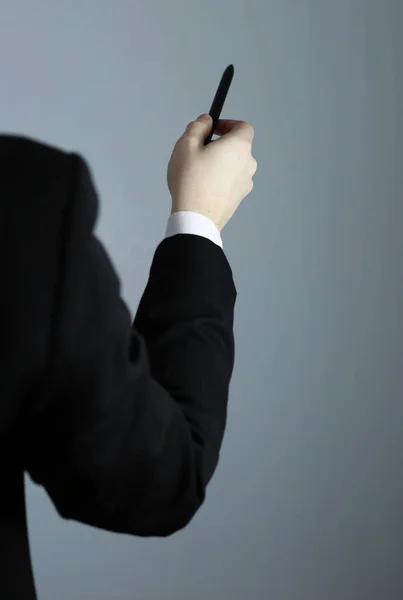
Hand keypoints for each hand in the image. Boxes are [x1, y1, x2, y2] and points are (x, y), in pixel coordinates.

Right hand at [167, 114, 256, 231]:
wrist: (196, 218)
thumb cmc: (191, 181)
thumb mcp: (186, 145)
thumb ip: (198, 127)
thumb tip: (205, 121)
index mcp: (239, 146)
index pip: (242, 126)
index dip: (227, 124)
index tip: (212, 128)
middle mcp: (248, 164)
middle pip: (237, 146)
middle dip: (220, 144)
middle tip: (199, 151)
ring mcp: (246, 183)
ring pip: (233, 165)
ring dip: (220, 163)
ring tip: (198, 171)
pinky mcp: (239, 198)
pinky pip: (231, 181)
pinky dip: (220, 179)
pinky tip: (202, 186)